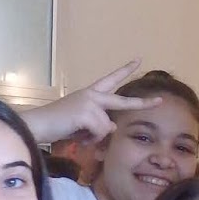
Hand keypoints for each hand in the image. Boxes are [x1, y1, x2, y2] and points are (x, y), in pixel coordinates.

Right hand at [24, 58, 160, 145]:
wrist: (37, 125)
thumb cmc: (58, 125)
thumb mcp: (82, 124)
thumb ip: (98, 122)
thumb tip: (113, 127)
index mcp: (90, 94)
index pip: (110, 80)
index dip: (124, 70)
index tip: (138, 60)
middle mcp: (92, 95)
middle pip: (121, 101)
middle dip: (142, 103)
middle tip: (160, 101)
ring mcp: (89, 102)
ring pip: (107, 126)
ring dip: (95, 136)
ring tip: (79, 134)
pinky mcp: (86, 112)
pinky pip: (99, 132)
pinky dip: (90, 139)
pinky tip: (78, 136)